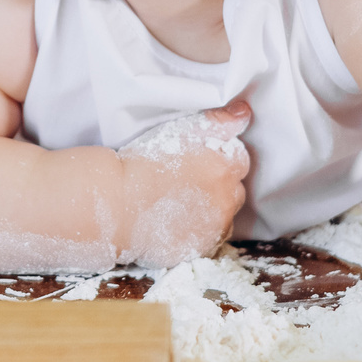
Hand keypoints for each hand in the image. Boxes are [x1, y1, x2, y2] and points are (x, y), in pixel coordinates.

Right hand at [114, 101, 250, 267]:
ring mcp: (217, 226)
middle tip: (185, 183)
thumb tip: (244, 113)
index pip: (239, 159)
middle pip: (234, 189)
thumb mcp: (182, 129)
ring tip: (179, 205)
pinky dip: (199, 233)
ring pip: (224, 216)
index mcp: (226, 164)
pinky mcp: (203, 248)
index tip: (195, 162)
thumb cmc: (144, 162)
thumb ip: (219, 121)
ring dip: (211, 211)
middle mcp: (228, 197)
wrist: (117, 202)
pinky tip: (176, 224)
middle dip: (217, 186)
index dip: (217, 159)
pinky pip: (210, 239)